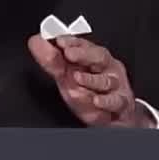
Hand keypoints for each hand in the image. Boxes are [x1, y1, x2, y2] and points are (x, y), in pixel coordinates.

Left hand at [27, 35, 151, 127]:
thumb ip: (51, 60)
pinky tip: (96, 100)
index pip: (83, 45)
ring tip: (77, 78)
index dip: (71, 41)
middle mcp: (106, 68)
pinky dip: (106, 101)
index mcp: (93, 58)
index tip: (59, 41)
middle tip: (69, 53)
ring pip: (106, 80)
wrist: (111, 118)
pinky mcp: (121, 104)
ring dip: (91, 79)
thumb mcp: (66, 76)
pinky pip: (116, 101)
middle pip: (98, 56)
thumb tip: (36, 41)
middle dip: (83, 54)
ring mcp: (115, 86)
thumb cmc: (89, 93)